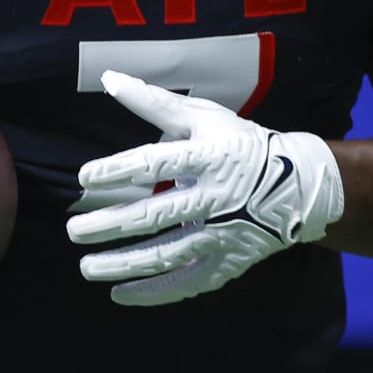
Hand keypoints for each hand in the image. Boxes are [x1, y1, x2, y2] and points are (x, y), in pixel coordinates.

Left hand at [67, 71, 343, 306]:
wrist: (298, 183)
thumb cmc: (241, 143)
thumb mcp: (205, 116)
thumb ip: (155, 103)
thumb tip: (109, 79)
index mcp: (209, 156)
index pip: (159, 162)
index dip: (121, 169)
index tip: (85, 176)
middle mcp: (215, 197)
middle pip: (157, 215)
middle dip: (111, 224)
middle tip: (74, 230)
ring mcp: (223, 234)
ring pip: (167, 254)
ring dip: (124, 263)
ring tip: (86, 267)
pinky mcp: (228, 261)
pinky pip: (187, 281)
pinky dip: (154, 291)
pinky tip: (120, 293)